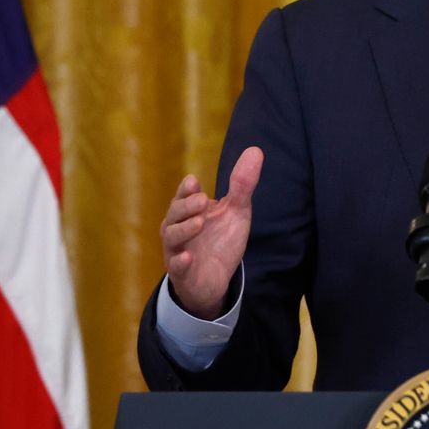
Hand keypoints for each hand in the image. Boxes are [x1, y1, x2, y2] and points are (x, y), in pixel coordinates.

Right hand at [160, 147, 262, 319]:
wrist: (216, 279)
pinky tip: (188, 257)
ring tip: (199, 222)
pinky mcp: (182, 274)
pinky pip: (176, 268)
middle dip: (186, 206)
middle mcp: (177, 228)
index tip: (195, 182)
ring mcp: (177, 251)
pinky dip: (180, 262)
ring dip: (184, 230)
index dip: (186, 189)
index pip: (182, 196)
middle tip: (202, 200)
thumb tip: (256, 150)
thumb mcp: (236, 211)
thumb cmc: (221, 240)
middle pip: (174, 214)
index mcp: (189, 211)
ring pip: (172, 238)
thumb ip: (242, 184)